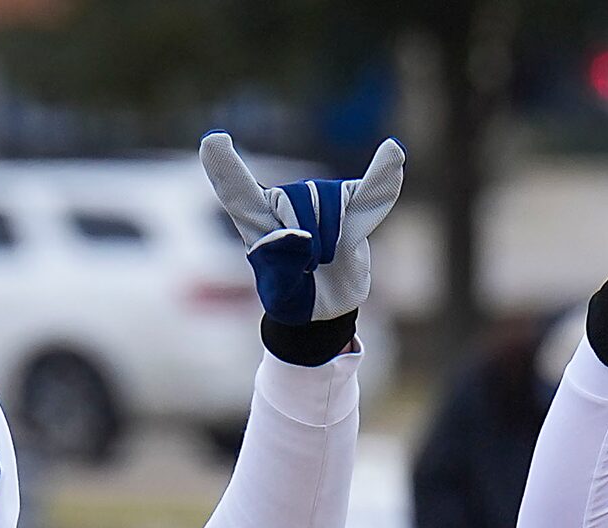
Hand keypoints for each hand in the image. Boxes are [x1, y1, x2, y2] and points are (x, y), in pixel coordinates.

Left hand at [200, 133, 405, 325]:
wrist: (324, 306)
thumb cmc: (294, 299)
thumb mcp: (281, 298)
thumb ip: (282, 268)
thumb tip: (300, 235)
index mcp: (255, 221)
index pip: (236, 190)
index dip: (225, 167)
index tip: (213, 141)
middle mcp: (284, 201)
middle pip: (295, 202)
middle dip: (307, 240)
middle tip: (311, 270)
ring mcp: (320, 199)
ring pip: (329, 204)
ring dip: (333, 239)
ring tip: (328, 259)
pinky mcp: (353, 205)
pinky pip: (370, 192)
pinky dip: (383, 178)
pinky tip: (394, 152)